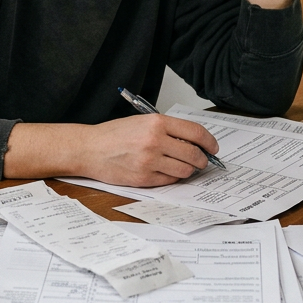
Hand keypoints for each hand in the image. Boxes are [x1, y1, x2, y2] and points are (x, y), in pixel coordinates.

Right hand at [77, 114, 219, 186]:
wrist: (90, 149)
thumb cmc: (114, 135)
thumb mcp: (143, 122)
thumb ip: (168, 129)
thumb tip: (194, 142)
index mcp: (157, 123)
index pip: (196, 133)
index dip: (209, 142)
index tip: (213, 147)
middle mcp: (155, 141)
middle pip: (194, 154)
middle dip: (202, 160)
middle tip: (202, 160)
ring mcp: (150, 161)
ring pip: (185, 170)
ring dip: (189, 170)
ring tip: (184, 167)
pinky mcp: (144, 178)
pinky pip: (170, 181)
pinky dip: (173, 178)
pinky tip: (167, 172)